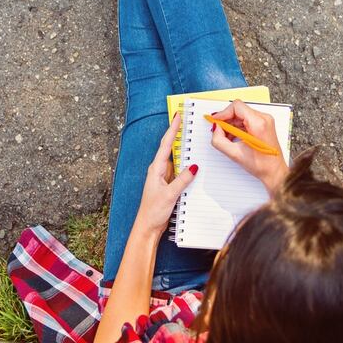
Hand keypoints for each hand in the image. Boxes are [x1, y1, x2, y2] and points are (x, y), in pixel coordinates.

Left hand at [133, 113, 198, 236]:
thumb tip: (194, 166)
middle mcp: (159, 170)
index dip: (172, 129)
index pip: (166, 144)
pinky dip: (186, 164)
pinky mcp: (169, 184)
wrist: (148, 226)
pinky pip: (180, 170)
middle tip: (187, 121)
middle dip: (178, 134)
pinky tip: (193, 162)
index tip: (178, 116)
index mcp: (156, 169)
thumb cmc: (153, 211)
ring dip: (183, 149)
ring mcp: (164, 177)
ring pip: (176, 159)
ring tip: (192, 136)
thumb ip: (182, 180)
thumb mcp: (169, 194)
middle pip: (170, 148)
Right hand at [209, 100, 288, 195]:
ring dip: (231, 124)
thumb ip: (219, 140)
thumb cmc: (262, 165)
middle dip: (226, 120)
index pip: (236, 107)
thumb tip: (215, 129)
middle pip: (239, 110)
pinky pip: (247, 119)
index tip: (216, 121)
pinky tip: (234, 137)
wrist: (274, 171)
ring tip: (227, 137)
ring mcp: (265, 121)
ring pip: (242, 115)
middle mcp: (264, 118)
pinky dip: (238, 126)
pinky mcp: (264, 124)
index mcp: (258, 124)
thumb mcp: (235, 154)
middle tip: (219, 131)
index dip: (223, 113)